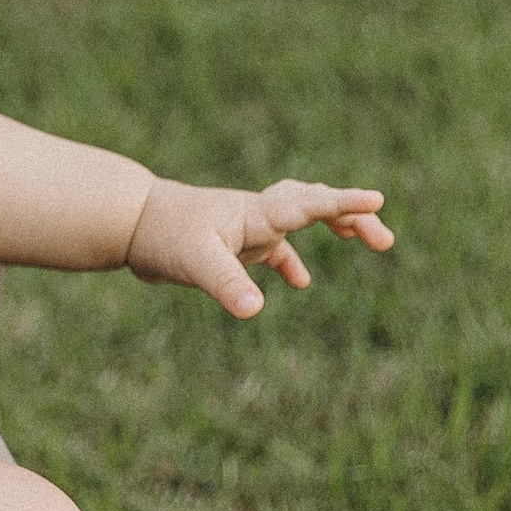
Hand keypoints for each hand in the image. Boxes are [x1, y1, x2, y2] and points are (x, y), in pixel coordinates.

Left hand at [125, 177, 394, 316]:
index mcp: (256, 213)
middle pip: (315, 204)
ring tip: (368, 241)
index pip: (309, 203)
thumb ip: (227, 284)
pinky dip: (291, 262)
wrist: (127, 223)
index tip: (377, 200)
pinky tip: (301, 282)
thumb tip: (255, 311)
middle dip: (352, 214)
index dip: (344, 203)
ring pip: (300, 220)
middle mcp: (257, 214)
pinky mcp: (233, 244)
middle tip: (384, 239)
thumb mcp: (195, 263)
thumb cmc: (161, 236)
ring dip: (335, 225)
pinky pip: (274, 250)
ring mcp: (246, 228)